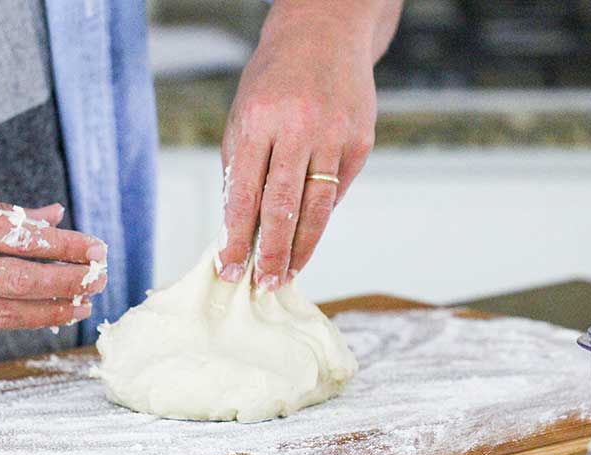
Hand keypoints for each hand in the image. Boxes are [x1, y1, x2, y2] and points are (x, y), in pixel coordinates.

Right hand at [0, 181, 106, 334]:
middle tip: (100, 277)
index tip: (96, 246)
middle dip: (69, 281)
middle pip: (22, 281)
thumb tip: (50, 214)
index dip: (66, 246)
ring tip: (81, 304)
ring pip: (6, 313)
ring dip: (51, 311)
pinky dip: (14, 318)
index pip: (21, 238)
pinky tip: (39, 313)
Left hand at [217, 2, 383, 290]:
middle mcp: (298, 128)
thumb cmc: (273, 82)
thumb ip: (241, 168)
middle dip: (272, 253)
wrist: (324, 34)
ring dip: (301, 247)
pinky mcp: (361, 141)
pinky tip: (308, 235)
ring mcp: (335, 134)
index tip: (229, 267)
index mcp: (258, 121)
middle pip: (283, 208)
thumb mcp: (243, 115)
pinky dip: (320, 215)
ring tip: (288, 274)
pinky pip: (337, 190)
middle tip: (264, 285)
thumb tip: (239, 229)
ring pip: (317, 207)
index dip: (236, 237)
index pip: (243, 194)